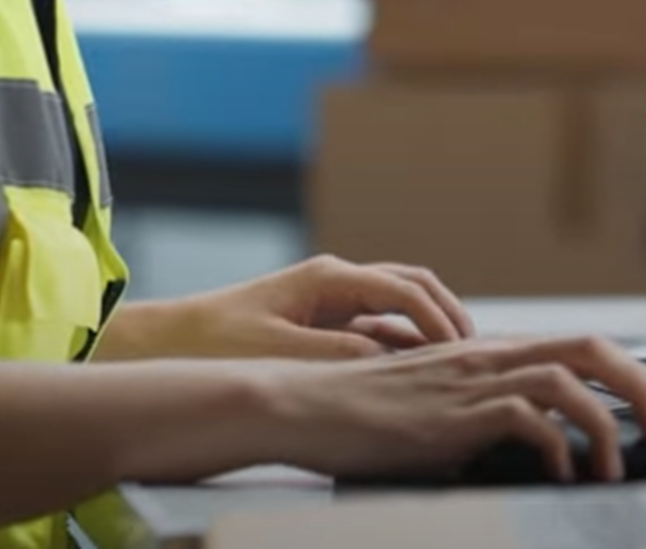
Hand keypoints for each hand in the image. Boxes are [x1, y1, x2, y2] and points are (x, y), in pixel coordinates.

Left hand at [103, 254, 475, 363]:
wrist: (168, 341)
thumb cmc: (217, 344)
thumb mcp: (280, 351)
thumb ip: (338, 352)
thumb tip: (389, 356)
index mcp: (328, 278)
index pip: (404, 290)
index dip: (439, 320)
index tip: (462, 350)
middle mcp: (336, 280)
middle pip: (412, 285)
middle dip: (447, 314)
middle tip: (476, 350)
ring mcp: (331, 298)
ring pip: (399, 303)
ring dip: (430, 326)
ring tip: (457, 360)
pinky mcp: (323, 320)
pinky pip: (379, 323)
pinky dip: (406, 339)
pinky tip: (417, 366)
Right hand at [254, 334, 645, 483]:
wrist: (302, 406)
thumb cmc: (362, 417)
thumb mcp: (438, 413)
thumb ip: (486, 418)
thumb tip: (536, 449)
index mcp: (491, 355)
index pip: (581, 349)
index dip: (631, 376)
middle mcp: (490, 357)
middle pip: (592, 349)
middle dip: (644, 389)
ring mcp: (472, 381)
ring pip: (568, 380)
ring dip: (608, 425)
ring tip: (617, 468)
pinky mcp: (453, 412)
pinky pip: (527, 418)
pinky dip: (557, 446)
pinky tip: (563, 475)